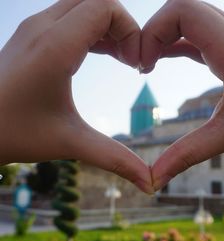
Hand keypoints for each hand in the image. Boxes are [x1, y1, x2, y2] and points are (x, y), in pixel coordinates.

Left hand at [0, 0, 152, 192]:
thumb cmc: (14, 133)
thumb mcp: (71, 143)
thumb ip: (115, 159)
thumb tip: (150, 182)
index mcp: (55, 47)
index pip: (105, 7)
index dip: (131, 30)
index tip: (137, 65)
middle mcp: (42, 27)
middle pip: (97, 1)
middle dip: (123, 26)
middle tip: (131, 61)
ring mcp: (34, 28)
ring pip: (83, 6)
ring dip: (108, 28)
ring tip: (121, 60)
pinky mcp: (31, 36)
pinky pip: (71, 17)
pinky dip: (93, 31)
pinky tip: (102, 56)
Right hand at [141, 0, 223, 189]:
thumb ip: (186, 155)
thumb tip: (153, 180)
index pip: (184, 11)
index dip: (153, 32)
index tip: (143, 66)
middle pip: (182, 7)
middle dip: (153, 32)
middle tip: (141, 65)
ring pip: (189, 15)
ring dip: (163, 35)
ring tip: (147, 64)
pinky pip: (197, 31)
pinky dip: (174, 42)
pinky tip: (162, 60)